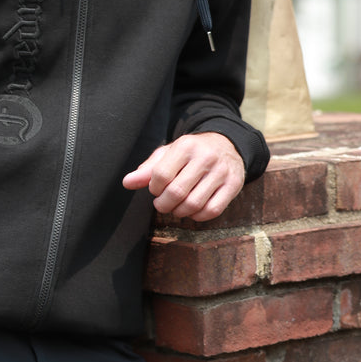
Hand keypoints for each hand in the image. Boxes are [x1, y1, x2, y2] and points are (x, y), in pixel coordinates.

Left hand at [122, 131, 244, 221]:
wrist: (226, 144)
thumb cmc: (191, 152)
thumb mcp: (168, 154)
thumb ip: (148, 169)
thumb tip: (127, 182)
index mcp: (185, 146)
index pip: (161, 175)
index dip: (154, 189)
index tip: (156, 189)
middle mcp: (205, 158)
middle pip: (176, 192)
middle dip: (164, 205)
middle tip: (162, 204)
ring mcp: (221, 172)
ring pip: (194, 204)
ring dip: (179, 212)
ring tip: (176, 207)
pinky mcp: (234, 185)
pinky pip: (212, 211)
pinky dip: (198, 216)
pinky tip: (192, 210)